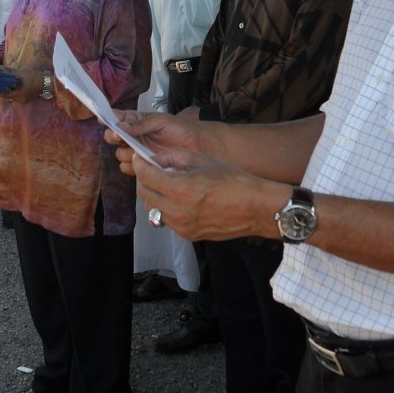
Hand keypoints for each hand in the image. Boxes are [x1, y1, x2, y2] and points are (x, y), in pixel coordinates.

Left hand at [0, 68, 41, 103]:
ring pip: (11, 96)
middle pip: (6, 96)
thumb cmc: (35, 77)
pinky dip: (11, 91)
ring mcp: (23, 100)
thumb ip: (9, 71)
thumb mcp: (21, 73)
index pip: (3, 94)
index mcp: (18, 95)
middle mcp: (19, 100)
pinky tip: (9, 86)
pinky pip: (15, 96)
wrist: (48, 81)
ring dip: (5, 91)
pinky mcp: (26, 98)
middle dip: (0, 91)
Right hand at [105, 110, 204, 177]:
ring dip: (126, 154)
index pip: (115, 119)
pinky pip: (128, 168)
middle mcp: (133, 136)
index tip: (104, 121)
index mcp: (135, 121)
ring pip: (120, 155)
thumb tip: (121, 125)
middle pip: (112, 138)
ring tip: (137, 152)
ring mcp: (137, 151)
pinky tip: (142, 162)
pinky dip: (132, 167)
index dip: (108, 120)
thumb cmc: (179, 128)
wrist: (195, 145)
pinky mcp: (142, 165)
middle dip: (114, 139)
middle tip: (121, 138)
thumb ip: (141, 123)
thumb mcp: (160, 120)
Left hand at [133, 147, 288, 241]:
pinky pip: (167, 220)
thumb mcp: (201, 159)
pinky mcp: (188, 235)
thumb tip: (155, 159)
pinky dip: (167, 209)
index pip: (145, 175)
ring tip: (165, 185)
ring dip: (154, 195)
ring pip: (153, 209)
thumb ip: (173, 157)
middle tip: (150, 170)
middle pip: (144, 194)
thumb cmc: (233, 180)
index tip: (138, 158)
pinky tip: (179, 199)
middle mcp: (176, 210)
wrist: (255, 207)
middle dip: (144, 180)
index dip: (139, 164)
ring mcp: (181, 226)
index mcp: (179, 188)